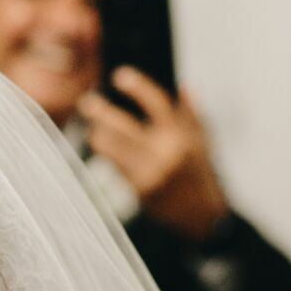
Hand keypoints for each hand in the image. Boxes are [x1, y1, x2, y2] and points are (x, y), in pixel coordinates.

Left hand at [79, 68, 229, 241]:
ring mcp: (148, 173)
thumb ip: (191, 113)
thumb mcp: (203, 140)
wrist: (202, 215)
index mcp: (181, 136)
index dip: (138, 86)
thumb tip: (184, 85)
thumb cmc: (200, 172)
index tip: (120, 75)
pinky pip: (114, 166)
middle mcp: (163, 153)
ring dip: (98, 134)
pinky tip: (104, 147)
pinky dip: (108, 154)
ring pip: (111, 148)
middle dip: (101, 112)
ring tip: (92, 126)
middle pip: (123, 127)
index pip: (157, 103)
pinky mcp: (137, 190)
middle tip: (87, 101)